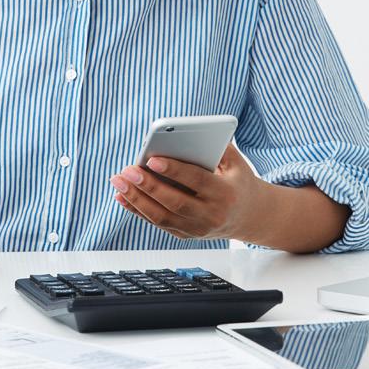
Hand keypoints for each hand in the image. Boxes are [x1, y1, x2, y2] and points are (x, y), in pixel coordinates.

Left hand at [109, 141, 265, 240]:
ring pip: (162, 217)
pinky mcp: (185, 235)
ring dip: (136, 200)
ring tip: (118, 182)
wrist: (249, 215)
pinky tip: (123, 196)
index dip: (174, 170)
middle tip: (127, 171)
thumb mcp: (236, 161)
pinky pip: (158, 223)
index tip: (152, 159)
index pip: (196, 181)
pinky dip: (138, 210)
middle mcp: (211, 215)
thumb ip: (216, 146)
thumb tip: (183, 133)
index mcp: (225, 194)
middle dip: (148, 186)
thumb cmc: (238, 181)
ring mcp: (197, 229)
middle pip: (174, 202)